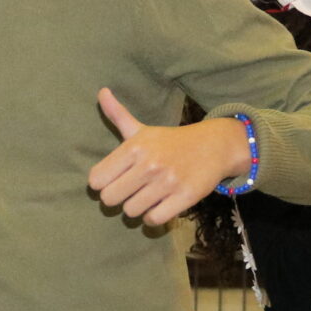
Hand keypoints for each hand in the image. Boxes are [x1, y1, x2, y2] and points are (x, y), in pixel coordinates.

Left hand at [88, 92, 247, 224]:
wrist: (214, 146)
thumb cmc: (170, 141)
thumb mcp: (142, 129)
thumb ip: (117, 115)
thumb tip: (101, 91)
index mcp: (134, 147)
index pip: (96, 179)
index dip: (102, 183)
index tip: (114, 180)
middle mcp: (149, 163)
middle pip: (109, 199)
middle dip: (117, 198)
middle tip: (130, 191)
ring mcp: (168, 181)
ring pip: (131, 211)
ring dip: (137, 208)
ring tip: (146, 197)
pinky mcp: (185, 197)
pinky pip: (154, 219)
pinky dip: (153, 218)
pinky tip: (158, 206)